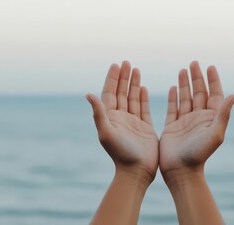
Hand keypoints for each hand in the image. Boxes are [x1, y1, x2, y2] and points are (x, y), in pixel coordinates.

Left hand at [87, 61, 158, 183]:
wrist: (136, 171)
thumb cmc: (120, 154)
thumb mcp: (106, 133)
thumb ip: (99, 114)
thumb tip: (88, 94)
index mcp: (110, 118)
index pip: (110, 93)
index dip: (112, 79)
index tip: (116, 65)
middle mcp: (120, 118)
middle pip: (121, 93)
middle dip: (123, 77)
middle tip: (127, 62)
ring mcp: (133, 123)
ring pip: (132, 98)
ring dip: (133, 84)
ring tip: (136, 69)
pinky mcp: (145, 128)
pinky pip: (143, 108)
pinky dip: (142, 97)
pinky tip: (143, 87)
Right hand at [159, 61, 233, 180]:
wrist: (181, 171)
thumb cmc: (199, 154)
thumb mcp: (215, 134)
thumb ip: (223, 114)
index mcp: (211, 118)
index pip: (214, 94)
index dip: (213, 80)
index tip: (210, 66)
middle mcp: (199, 118)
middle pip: (199, 93)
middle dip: (197, 77)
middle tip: (193, 63)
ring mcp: (185, 122)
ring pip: (186, 98)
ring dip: (185, 84)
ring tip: (182, 70)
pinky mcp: (172, 127)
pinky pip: (173, 108)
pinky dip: (174, 97)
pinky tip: (173, 87)